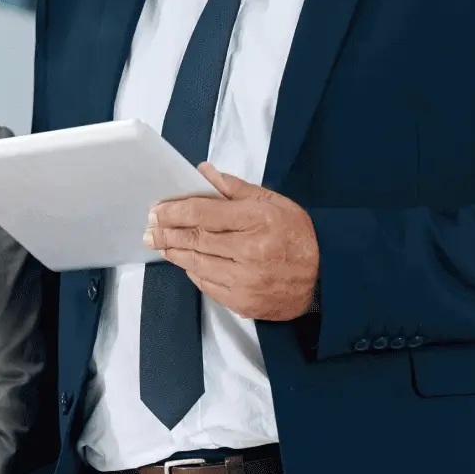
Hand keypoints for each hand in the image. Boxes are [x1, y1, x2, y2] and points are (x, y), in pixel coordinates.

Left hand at [146, 165, 319, 320]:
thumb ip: (234, 188)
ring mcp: (246, 280)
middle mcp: (251, 251)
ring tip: (161, 244)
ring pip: (196, 264)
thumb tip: (203, 171)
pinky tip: (186, 262)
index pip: (202, 213)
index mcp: (257, 220)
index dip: (173, 211)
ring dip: (174, 253)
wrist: (324, 276)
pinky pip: (207, 285)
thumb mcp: (273, 202)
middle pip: (194, 239)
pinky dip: (193, 272)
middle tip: (150, 229)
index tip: (156, 210)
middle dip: (166, 233)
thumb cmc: (298, 236)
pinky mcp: (244, 301)